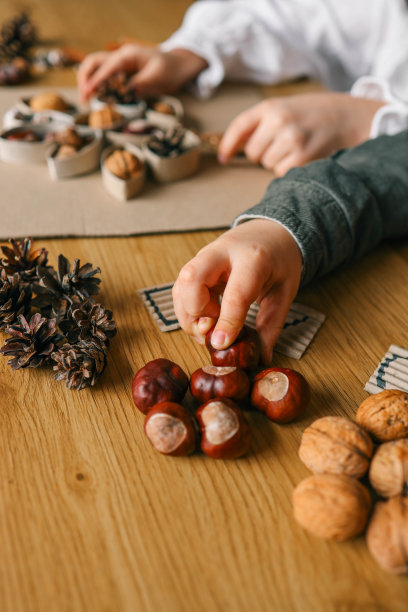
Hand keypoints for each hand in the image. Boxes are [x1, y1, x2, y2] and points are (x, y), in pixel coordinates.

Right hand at [77, 43, 206, 101]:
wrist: (179, 66)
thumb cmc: (171, 70)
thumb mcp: (157, 77)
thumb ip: (139, 84)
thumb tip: (124, 93)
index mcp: (128, 55)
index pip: (107, 67)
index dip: (96, 80)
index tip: (87, 93)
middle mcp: (121, 57)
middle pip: (93, 62)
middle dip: (85, 78)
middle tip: (83, 98)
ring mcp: (120, 64)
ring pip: (96, 68)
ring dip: (88, 82)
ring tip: (87, 100)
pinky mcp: (123, 73)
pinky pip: (105, 77)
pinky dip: (98, 86)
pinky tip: (98, 98)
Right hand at [172, 219, 301, 363]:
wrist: (269, 232)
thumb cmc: (279, 260)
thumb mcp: (285, 291)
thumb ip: (271, 325)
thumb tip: (261, 357)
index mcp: (253, 258)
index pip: (235, 293)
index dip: (226, 322)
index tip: (220, 344)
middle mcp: (222, 253)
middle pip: (191, 279)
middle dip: (195, 312)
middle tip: (212, 328)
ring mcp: (204, 257)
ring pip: (180, 286)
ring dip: (188, 315)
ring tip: (209, 329)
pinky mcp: (195, 265)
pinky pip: (180, 289)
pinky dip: (187, 310)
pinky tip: (205, 320)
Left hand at [218, 92, 384, 175]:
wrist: (347, 116)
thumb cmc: (311, 114)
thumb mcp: (284, 108)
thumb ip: (258, 124)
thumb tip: (229, 150)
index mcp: (271, 106)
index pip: (239, 127)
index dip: (228, 145)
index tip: (223, 159)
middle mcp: (279, 121)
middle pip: (253, 152)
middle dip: (262, 153)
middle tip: (282, 144)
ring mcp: (291, 139)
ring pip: (267, 164)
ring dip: (277, 161)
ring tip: (295, 148)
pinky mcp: (302, 157)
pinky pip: (281, 173)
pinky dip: (288, 170)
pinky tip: (302, 157)